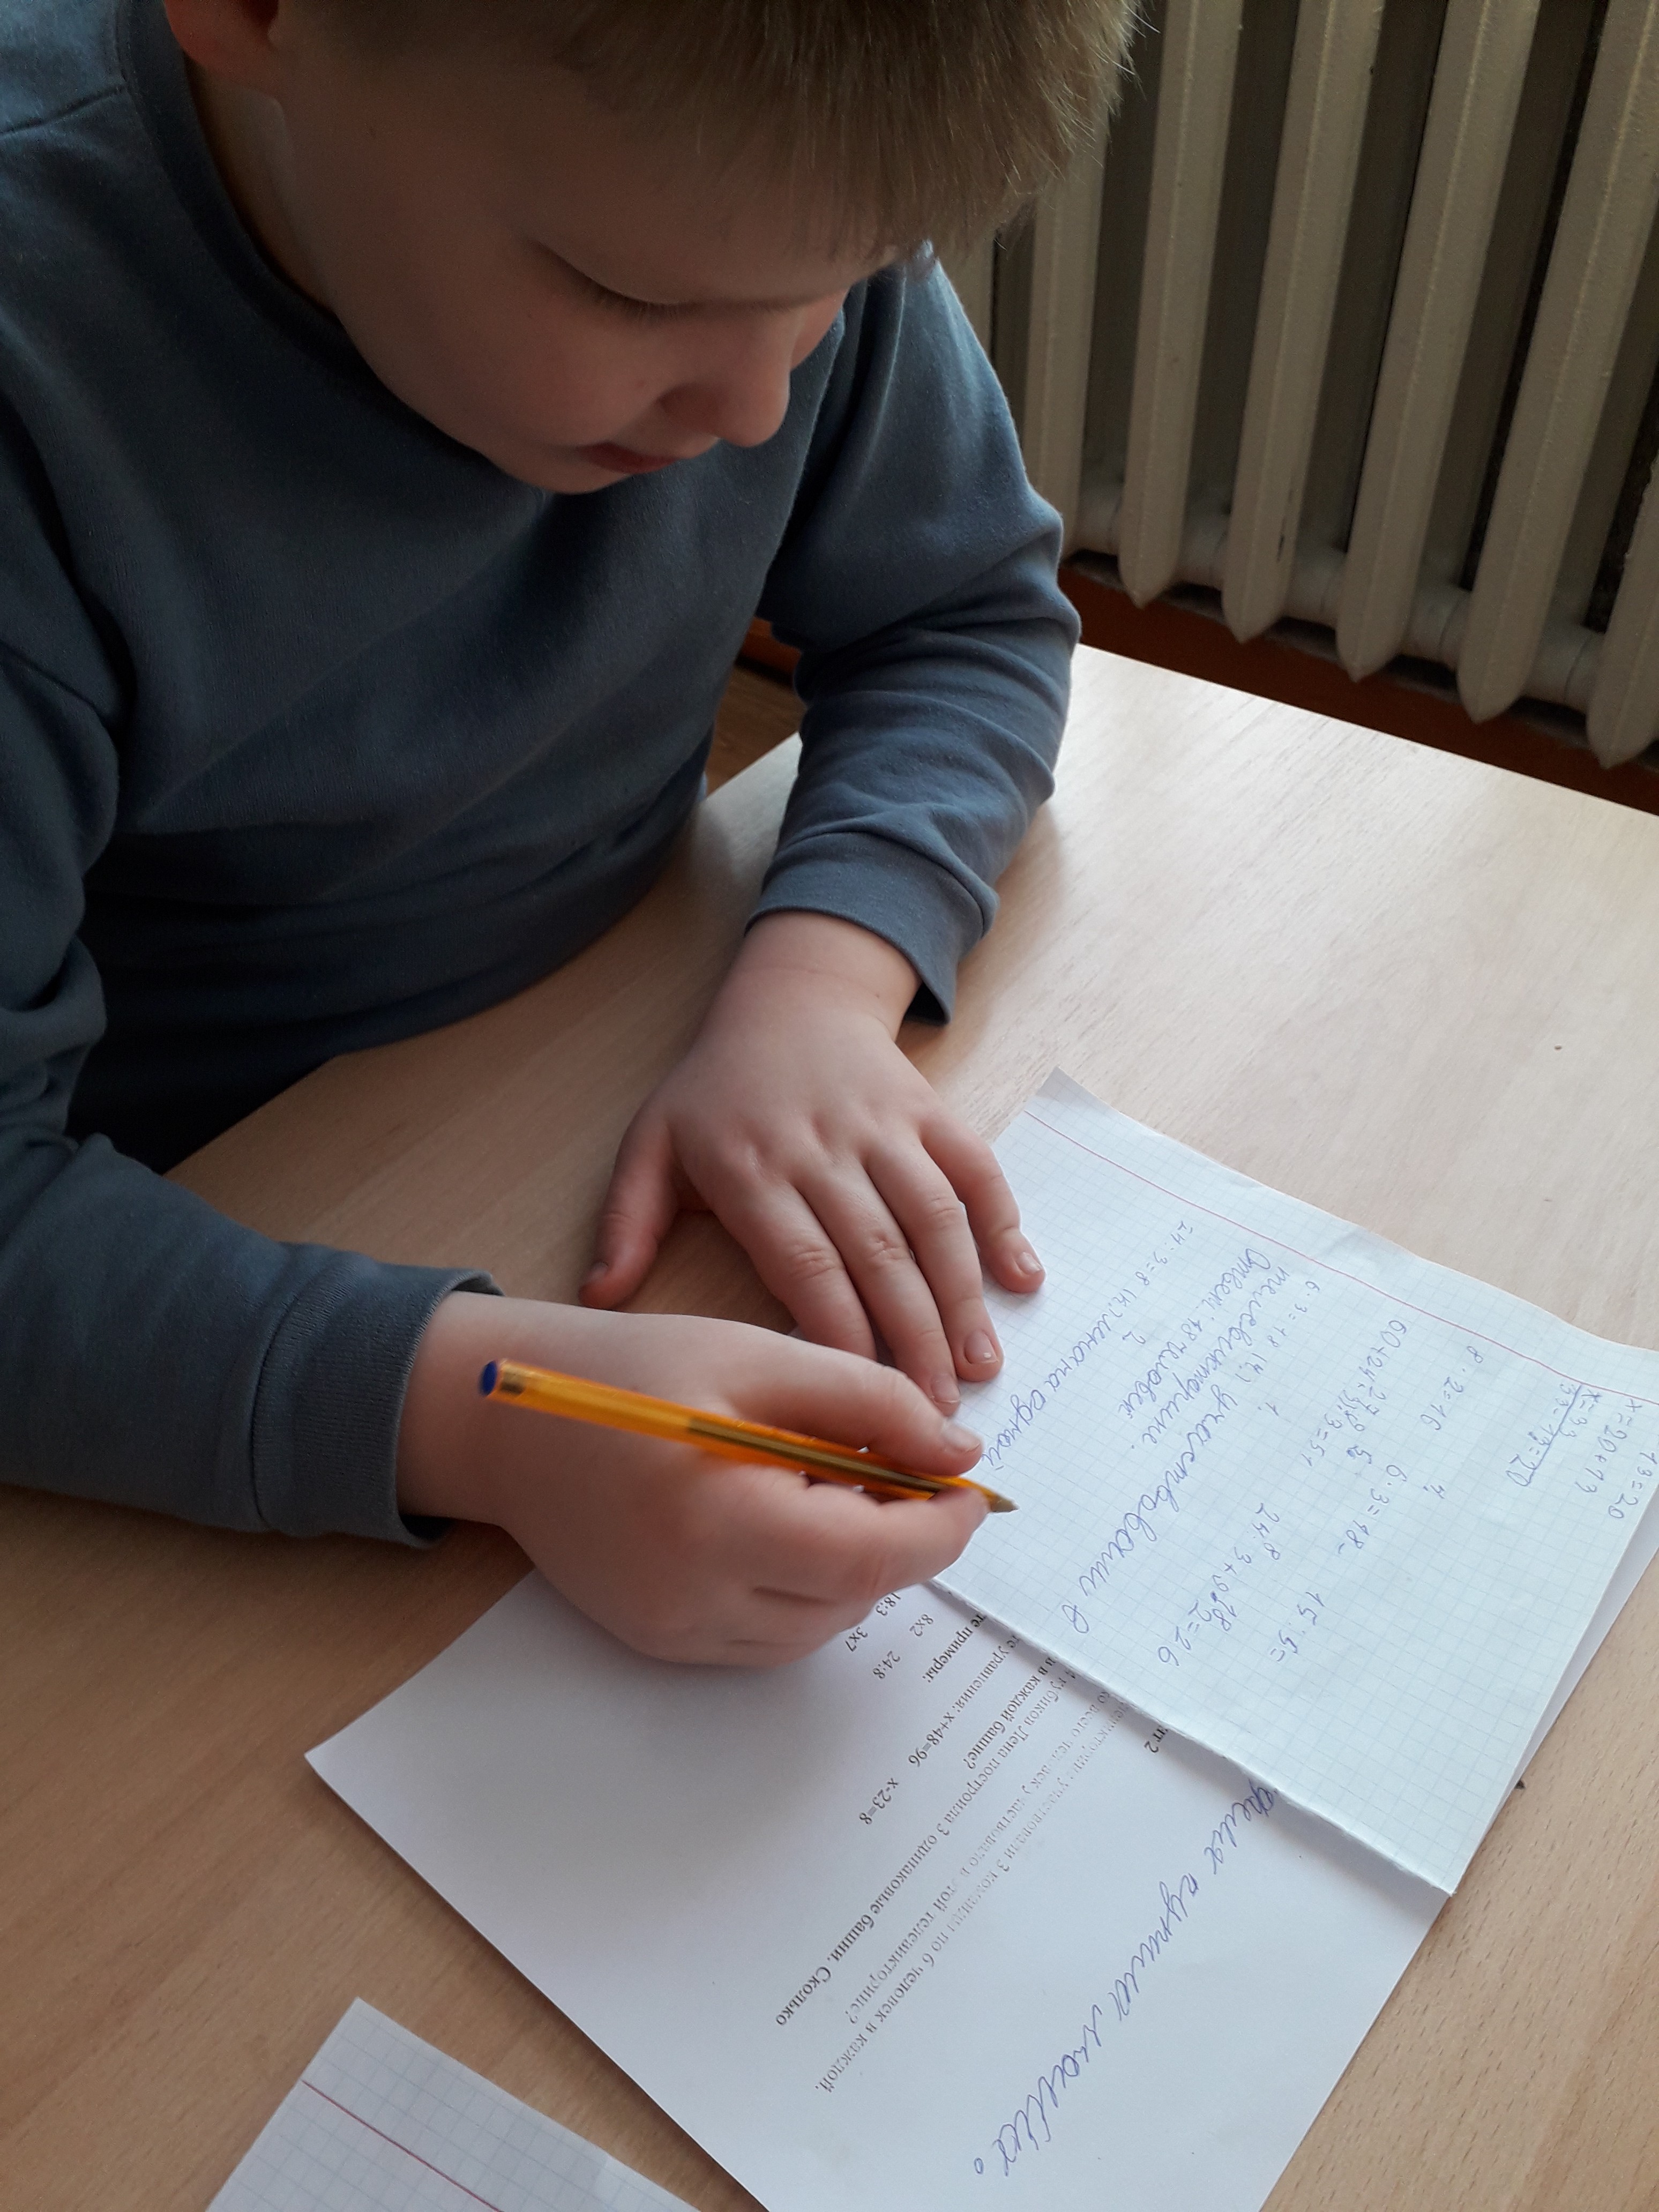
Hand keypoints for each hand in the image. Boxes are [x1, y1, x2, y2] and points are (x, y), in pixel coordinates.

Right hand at [396, 1292, 987, 1664]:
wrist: (511, 1418)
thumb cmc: (634, 1370)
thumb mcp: (758, 1356)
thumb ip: (867, 1402)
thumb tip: (958, 1454)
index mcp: (721, 1519)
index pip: (871, 1557)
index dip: (938, 1530)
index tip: (969, 1489)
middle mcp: (695, 1597)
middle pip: (851, 1597)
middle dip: (895, 1540)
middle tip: (889, 1467)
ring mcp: (674, 1632)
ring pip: (817, 1625)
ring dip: (850, 1567)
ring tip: (820, 1484)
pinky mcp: (660, 1643)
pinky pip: (767, 1636)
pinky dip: (800, 1589)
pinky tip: (778, 1521)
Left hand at [580, 912, 1042, 1409]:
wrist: (791, 996)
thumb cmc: (716, 1088)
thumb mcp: (652, 1144)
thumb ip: (627, 1221)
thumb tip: (600, 1297)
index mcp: (752, 1169)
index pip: (805, 1263)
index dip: (840, 1334)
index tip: (861, 1402)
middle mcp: (823, 1147)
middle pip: (877, 1253)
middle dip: (911, 1339)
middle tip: (936, 1415)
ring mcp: (883, 1126)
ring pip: (932, 1218)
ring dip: (961, 1295)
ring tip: (981, 1367)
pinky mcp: (928, 1110)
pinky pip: (975, 1167)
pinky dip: (1004, 1221)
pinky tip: (1024, 1278)